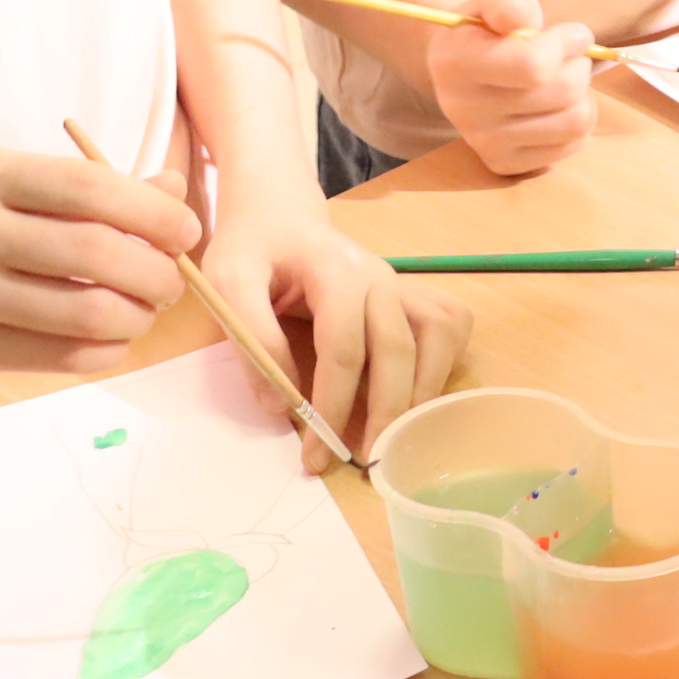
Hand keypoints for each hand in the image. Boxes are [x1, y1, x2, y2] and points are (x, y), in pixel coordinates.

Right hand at [0, 149, 196, 380]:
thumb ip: (78, 188)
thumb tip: (173, 193)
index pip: (96, 189)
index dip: (158, 213)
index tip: (184, 231)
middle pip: (100, 253)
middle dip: (157, 272)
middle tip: (170, 282)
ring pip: (85, 312)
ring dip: (135, 317)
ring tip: (140, 312)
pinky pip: (55, 357)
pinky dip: (102, 352)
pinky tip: (107, 342)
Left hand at [197, 204, 470, 474]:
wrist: (280, 215)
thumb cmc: (252, 249)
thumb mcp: (228, 282)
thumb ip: (252, 339)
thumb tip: (280, 408)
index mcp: (335, 269)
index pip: (344, 347)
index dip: (332, 406)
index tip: (314, 455)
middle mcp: (380, 275)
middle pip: (398, 350)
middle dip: (385, 414)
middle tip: (364, 462)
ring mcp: (400, 283)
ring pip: (438, 337)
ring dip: (423, 391)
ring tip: (396, 436)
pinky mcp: (410, 292)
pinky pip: (450, 326)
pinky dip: (444, 362)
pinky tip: (418, 393)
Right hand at [425, 0, 601, 178]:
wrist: (462, 65)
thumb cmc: (489, 27)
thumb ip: (509, 0)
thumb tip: (522, 20)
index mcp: (458, 63)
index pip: (533, 65)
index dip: (566, 43)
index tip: (571, 33)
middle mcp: (465, 110)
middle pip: (563, 91)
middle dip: (578, 64)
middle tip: (567, 54)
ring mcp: (484, 142)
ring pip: (575, 121)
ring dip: (581, 93)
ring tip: (562, 78)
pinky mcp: (505, 163)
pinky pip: (572, 144)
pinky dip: (576, 119)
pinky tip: (557, 104)